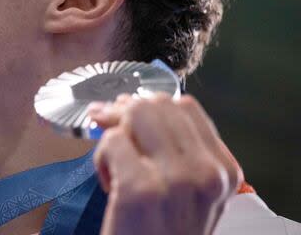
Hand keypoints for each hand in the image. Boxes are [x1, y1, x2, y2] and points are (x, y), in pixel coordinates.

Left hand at [89, 93, 241, 234]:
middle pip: (155, 105)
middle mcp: (206, 172)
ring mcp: (175, 179)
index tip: (127, 119)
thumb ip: (172, 147)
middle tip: (112, 139)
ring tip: (115, 168)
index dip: (148, 107)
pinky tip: (109, 185)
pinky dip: (100, 158)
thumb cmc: (163, 232)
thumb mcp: (187, 190)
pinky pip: (111, 141)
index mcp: (223, 169)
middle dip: (125, 115)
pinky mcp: (140, 189)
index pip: (184, 107)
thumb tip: (126, 102)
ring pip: (133, 114)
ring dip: (114, 135)